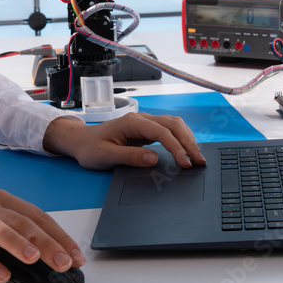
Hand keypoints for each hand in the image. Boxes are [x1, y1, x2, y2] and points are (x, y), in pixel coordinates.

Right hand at [0, 189, 85, 282]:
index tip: (77, 256)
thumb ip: (22, 241)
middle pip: (21, 221)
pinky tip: (2, 275)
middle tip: (64, 262)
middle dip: (46, 242)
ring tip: (34, 258)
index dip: (60, 236)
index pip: (38, 217)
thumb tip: (57, 261)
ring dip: (17, 242)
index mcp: (3, 202)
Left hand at [42, 111, 207, 170]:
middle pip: (173, 125)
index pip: (161, 132)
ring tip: (198, 157)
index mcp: (132, 122)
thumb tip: (154, 158)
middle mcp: (141, 119)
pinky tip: (188, 150)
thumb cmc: (91, 149)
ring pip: (174, 125)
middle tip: (200, 161)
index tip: (185, 163)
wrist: (82, 141)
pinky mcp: (147, 130)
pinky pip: (169, 131)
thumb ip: (129, 157)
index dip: (176, 147)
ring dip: (188, 139)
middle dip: (188, 142)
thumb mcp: (106, 155)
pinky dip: (182, 139)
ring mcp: (145, 123)